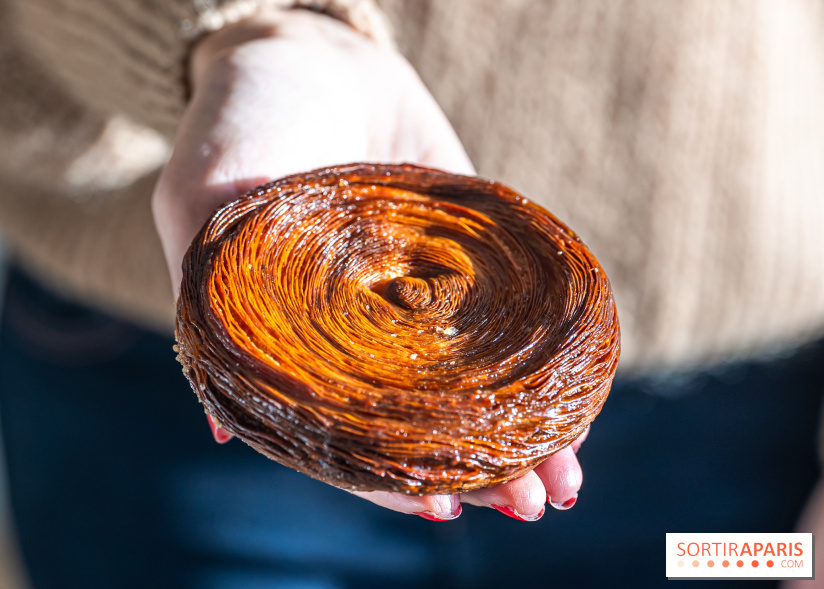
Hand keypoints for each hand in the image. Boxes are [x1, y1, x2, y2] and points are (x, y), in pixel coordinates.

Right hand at [152, 7, 583, 520]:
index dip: (391, 482)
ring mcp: (427, 300)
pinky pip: (519, 320)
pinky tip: (580, 395)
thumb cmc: (247, 123)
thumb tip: (222, 429)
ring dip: (525, 434)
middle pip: (425, 423)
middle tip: (529, 504)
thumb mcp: (205, 202)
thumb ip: (204, 298)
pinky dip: (547, 362)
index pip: (352, 435)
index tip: (443, 509)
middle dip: (478, 469)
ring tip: (564, 478)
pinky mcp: (475, 260)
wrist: (315, 53)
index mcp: (306, 345)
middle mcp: (370, 335)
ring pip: (479, 385)